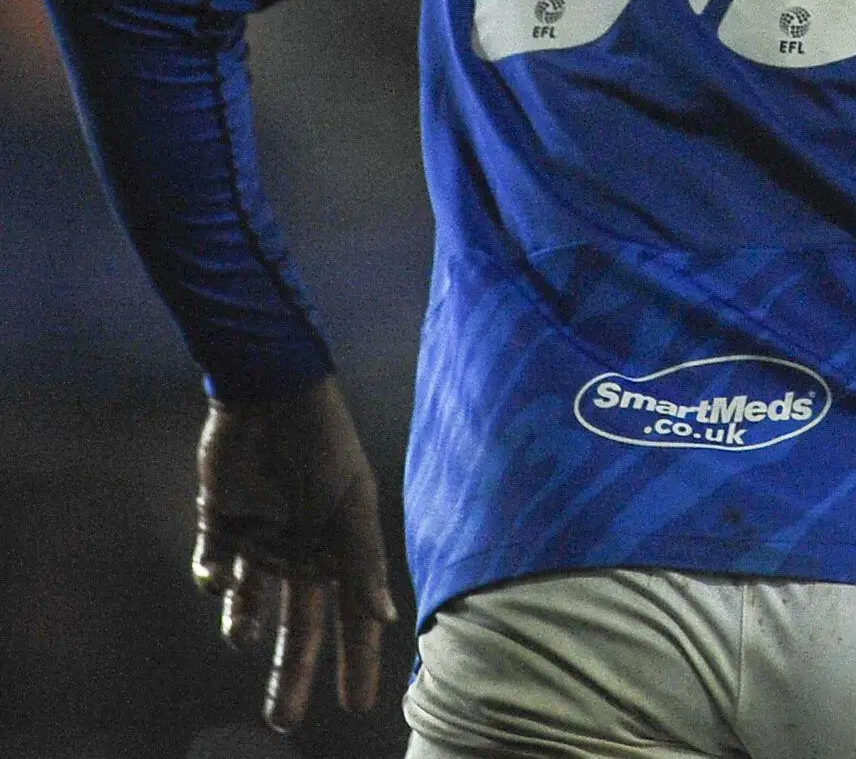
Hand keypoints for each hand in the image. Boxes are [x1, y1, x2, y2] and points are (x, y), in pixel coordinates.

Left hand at [190, 376, 397, 731]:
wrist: (269, 395)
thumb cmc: (323, 447)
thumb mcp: (351, 505)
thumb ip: (363, 563)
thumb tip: (385, 618)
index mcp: (339, 549)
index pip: (349, 620)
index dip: (354, 661)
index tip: (355, 705)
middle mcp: (302, 552)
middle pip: (298, 625)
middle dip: (292, 671)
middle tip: (283, 720)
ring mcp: (260, 539)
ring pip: (251, 603)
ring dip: (244, 625)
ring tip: (240, 640)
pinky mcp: (220, 523)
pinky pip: (212, 565)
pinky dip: (211, 578)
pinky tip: (216, 575)